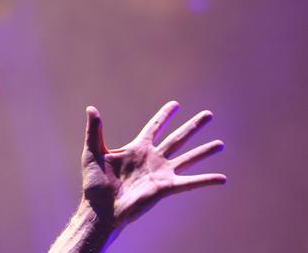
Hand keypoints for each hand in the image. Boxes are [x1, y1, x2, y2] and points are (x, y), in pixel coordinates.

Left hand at [81, 101, 225, 229]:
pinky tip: (222, 178)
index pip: (154, 127)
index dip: (165, 115)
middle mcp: (153, 159)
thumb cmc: (94, 183)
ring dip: (204, 151)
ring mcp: (161, 173)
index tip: (176, 104)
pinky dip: (206, 180)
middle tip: (208, 114)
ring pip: (188, 158)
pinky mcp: (165, 188)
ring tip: (221, 144)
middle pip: (178, 138)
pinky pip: (190, 182)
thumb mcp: (92, 152)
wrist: (100, 209)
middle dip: (193, 126)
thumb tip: (91, 108)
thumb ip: (94, 130)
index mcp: (137, 149)